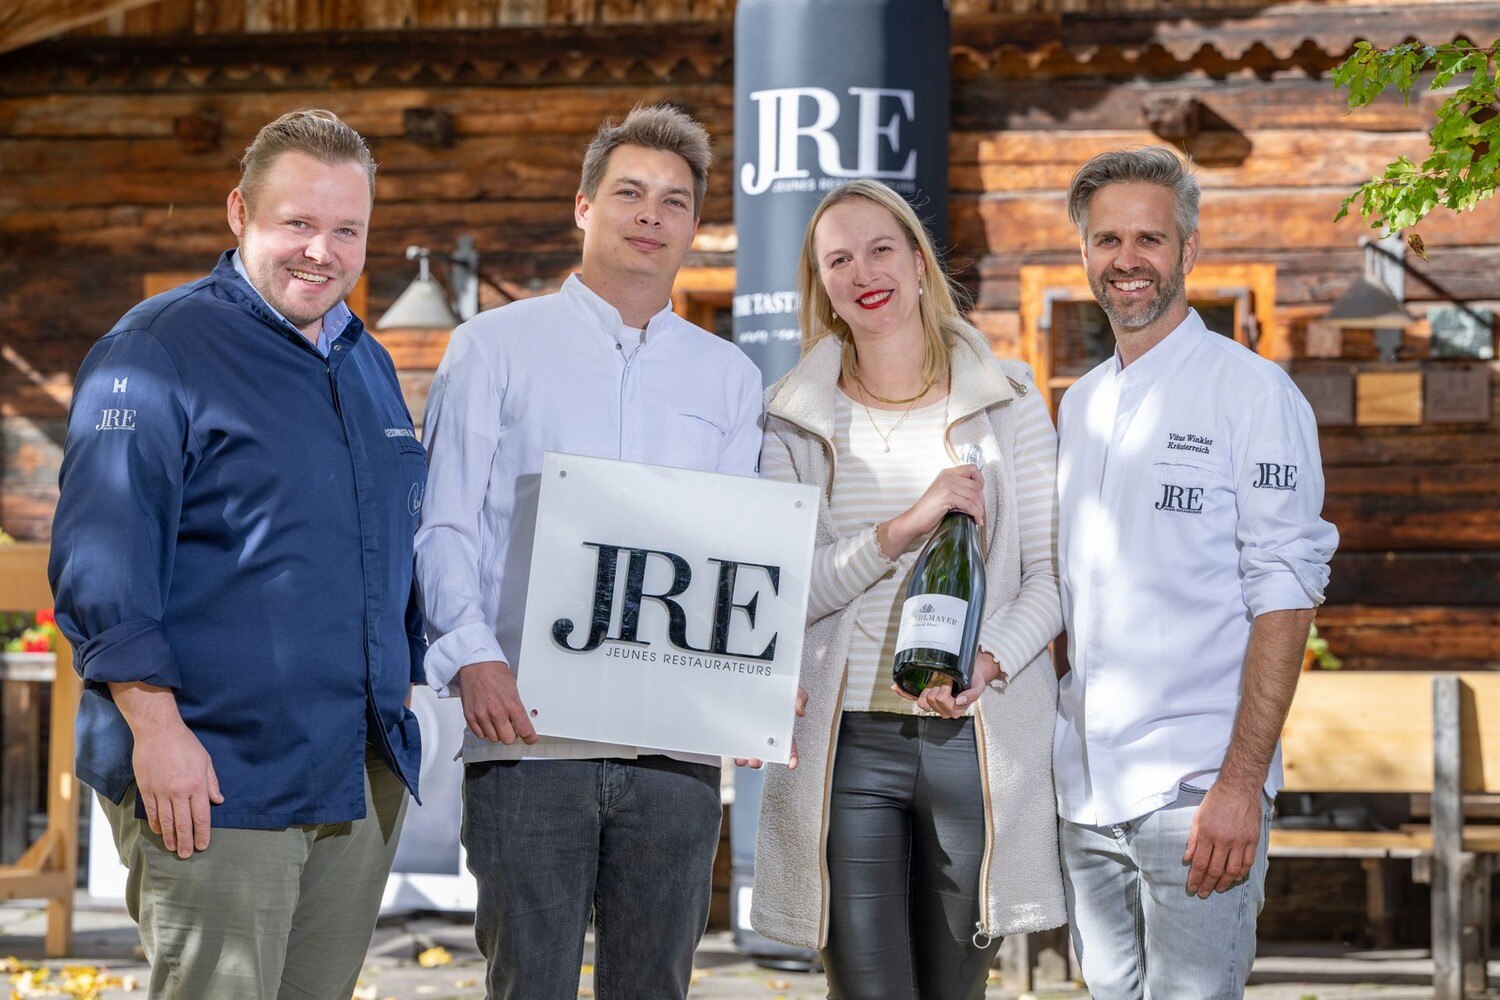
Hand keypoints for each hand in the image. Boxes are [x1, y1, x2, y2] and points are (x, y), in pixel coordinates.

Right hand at [131, 719, 222, 859]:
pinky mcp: (146, 788)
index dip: (202, 833)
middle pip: (183, 823)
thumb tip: (218, 801)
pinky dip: (155, 824)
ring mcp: (160, 791)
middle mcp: (179, 791)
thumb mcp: (205, 760)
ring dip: (170, 837)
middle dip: (186, 841)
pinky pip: (151, 811)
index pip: (201, 816)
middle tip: (187, 854)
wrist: (158, 731)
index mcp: (196, 785)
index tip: (203, 845)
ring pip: (165, 821)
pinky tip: (159, 832)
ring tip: (173, 848)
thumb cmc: (185, 743)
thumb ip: (211, 783)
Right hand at [456, 660, 536, 744]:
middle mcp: (496, 712)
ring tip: (498, 721)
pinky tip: (488, 721)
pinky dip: (485, 731)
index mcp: (511, 703)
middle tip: (512, 728)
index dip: (530, 737)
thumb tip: (523, 718)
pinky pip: (480, 734)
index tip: (530, 738)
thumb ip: (517, 705)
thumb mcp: (514, 686)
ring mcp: (482, 715)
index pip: (524, 730)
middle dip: (512, 735)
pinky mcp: (470, 716)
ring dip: (497, 732)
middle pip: (508, 739)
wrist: (475, 664)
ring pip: (493, 738)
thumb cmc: (494, 671)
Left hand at [736, 687, 807, 770]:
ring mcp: (749, 730)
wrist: (752, 672)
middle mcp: (764, 731)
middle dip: (760, 760)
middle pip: (764, 752)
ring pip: (747, 750)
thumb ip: (798, 697)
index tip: (791, 764)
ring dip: (745, 759)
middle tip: (756, 760)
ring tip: (741, 760)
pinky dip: (732, 748)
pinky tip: (730, 749)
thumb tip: (800, 712)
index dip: (791, 756)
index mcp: (779, 726)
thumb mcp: (789, 686)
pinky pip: (733, 740)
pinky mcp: (734, 726)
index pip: (787, 745)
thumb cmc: (774, 682)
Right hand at [879, 465, 984, 557]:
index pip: (972, 469)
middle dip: (981, 500)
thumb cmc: (929, 510)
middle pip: (976, 484)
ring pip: (974, 495)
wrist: (914, 519)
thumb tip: (978, 495)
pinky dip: (975, 513)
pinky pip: (969, 504)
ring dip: (979, 508)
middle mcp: (947, 476)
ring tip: (978, 517)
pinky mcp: (946, 496)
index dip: (980, 481)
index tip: (980, 495)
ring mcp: (946, 485)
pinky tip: (975, 520)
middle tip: (980, 510)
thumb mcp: (943, 493)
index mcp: (947, 473)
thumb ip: (957, 488)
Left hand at [890, 651, 1001, 718]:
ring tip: (941, 680)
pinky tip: (897, 688)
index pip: (941, 699)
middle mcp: (944, 711)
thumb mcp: (978, 687)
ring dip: (930, 685)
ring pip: (922, 699)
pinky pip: (912, 697)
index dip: (945, 686)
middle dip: (938, 684)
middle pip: (931, 698)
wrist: (972, 673)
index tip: (951, 678)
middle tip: (947, 678)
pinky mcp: (926, 698)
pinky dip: (904, 693)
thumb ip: (971, 696)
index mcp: (955, 710)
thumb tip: (960, 701)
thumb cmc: (974, 680)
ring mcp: (934, 705)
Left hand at [1183, 781, 1263, 896]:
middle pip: (1215, 870)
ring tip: (1218, 889)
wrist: (1239, 787)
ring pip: (1232, 870)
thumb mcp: (1197, 818)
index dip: (1195, 878)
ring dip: (1224, 883)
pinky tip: (1234, 879)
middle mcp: (1224, 839)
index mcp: (1207, 833)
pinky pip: (1247, 862)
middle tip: (1203, 894)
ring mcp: (1240, 841)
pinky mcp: (1253, 839)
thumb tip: (1187, 859)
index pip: (1200, 863)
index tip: (1192, 888)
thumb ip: (1193, 840)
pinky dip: (1241, 873)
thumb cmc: (1215, 801)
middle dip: (1207, 884)